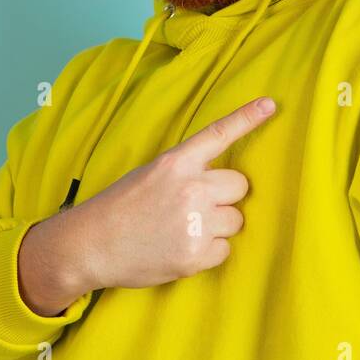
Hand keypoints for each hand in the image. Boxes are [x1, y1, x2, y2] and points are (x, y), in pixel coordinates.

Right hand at [72, 97, 275, 290]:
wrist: (89, 245)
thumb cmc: (119, 208)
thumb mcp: (149, 174)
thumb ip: (185, 172)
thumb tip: (219, 181)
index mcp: (175, 163)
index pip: (218, 134)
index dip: (246, 118)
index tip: (270, 104)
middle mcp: (190, 188)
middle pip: (239, 185)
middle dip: (225, 196)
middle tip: (198, 207)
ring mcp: (195, 222)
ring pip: (236, 219)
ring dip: (218, 226)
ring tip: (184, 230)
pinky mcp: (195, 255)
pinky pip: (225, 250)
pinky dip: (209, 252)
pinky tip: (182, 249)